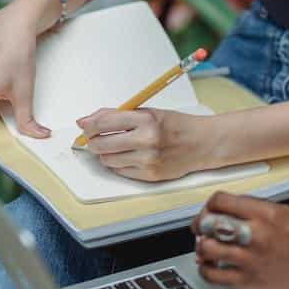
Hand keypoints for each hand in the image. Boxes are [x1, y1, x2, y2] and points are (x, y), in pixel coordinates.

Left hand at [78, 108, 213, 181]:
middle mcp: (147, 140)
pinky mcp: (150, 176)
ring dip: (104, 154)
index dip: (89, 126)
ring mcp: (148, 160)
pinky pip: (120, 171)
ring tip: (113, 146)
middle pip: (101, 145)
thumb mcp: (149, 112)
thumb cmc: (175, 125)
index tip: (85, 126)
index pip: (104, 123)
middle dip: (92, 142)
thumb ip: (118, 115)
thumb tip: (87, 121)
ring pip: (108, 160)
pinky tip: (126, 156)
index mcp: (146, 120)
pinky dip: (118, 164)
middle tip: (94, 139)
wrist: (203, 143)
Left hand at [191, 192, 288, 288]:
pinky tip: (210, 266)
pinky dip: (205, 268)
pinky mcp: (249, 281)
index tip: (209, 211)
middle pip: (208, 222)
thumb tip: (231, 212)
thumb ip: (258, 211)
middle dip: (199, 225)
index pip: (220, 201)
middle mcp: (256, 234)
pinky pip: (212, 274)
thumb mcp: (288, 214)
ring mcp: (251, 258)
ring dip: (201, 247)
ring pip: (205, 248)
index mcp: (266, 213)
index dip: (209, 205)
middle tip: (200, 229)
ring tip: (205, 248)